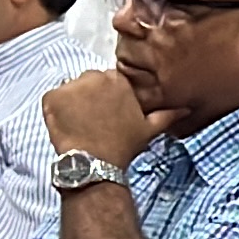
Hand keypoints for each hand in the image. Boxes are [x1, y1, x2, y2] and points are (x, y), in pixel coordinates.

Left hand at [41, 69, 170, 164]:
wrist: (96, 162)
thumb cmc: (124, 145)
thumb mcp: (150, 129)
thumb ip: (168, 114)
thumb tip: (187, 108)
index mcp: (118, 79)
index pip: (108, 80)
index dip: (107, 98)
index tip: (107, 113)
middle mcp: (94, 76)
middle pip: (88, 82)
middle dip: (89, 97)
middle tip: (93, 120)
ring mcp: (70, 85)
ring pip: (69, 90)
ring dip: (72, 103)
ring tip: (79, 124)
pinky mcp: (52, 96)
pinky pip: (52, 99)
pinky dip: (55, 110)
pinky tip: (66, 125)